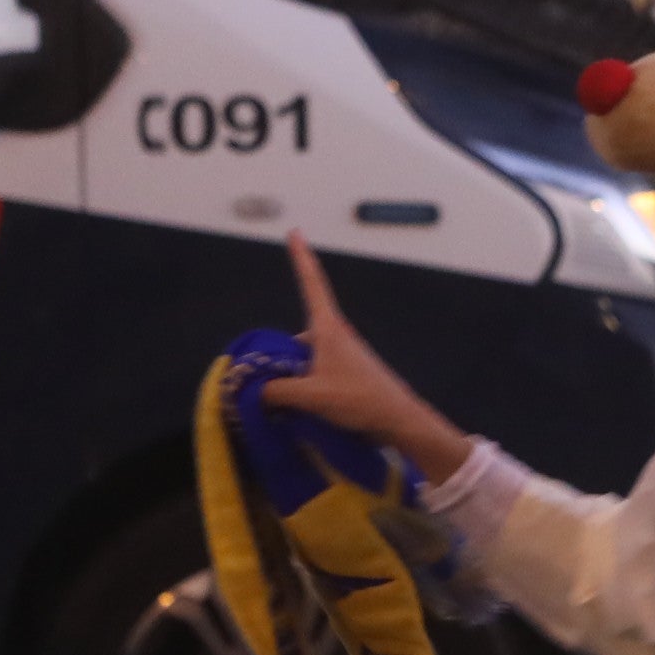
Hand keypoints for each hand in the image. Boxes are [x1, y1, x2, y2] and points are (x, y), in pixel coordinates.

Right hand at [268, 237, 472, 483]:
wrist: (399, 422)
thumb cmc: (359, 400)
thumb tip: (254, 391)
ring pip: (301, 359)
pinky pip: (312, 374)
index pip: (311, 284)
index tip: (295, 232)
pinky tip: (299, 411)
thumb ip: (276, 391)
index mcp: (328, 328)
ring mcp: (341, 357)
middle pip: (294, 335)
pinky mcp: (345, 376)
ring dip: (289, 378)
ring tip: (288, 405)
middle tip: (265, 386)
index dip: (301, 257)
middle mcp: (334, 337)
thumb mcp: (310, 395)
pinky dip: (301, 388)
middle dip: (277, 358)